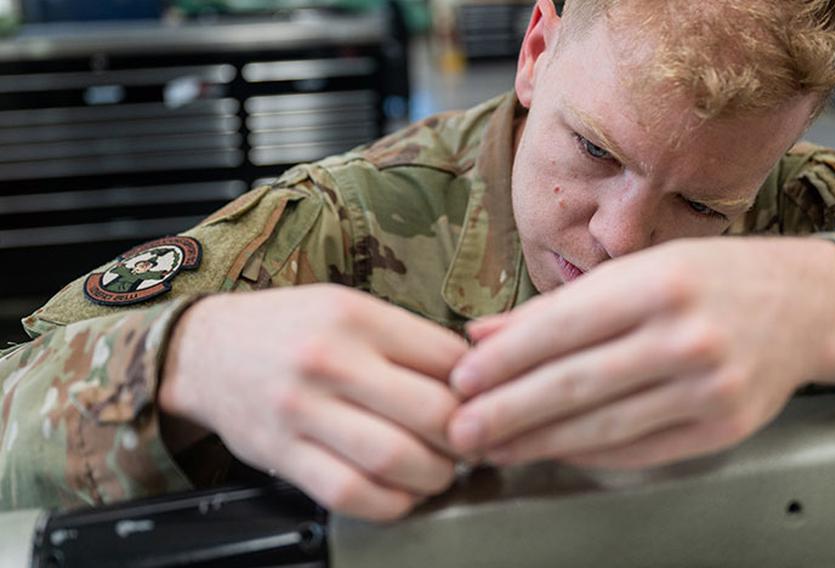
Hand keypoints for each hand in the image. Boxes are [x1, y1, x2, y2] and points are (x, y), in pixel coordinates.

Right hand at [160, 285, 467, 520]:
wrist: (205, 350)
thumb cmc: (287, 328)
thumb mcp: (346, 307)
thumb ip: (404, 338)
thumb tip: (470, 376)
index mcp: (355, 317)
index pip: (446, 358)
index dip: (478, 387)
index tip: (482, 402)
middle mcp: (330, 361)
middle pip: (431, 412)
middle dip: (466, 438)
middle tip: (471, 444)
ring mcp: (303, 411)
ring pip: (395, 458)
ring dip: (435, 476)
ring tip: (440, 470)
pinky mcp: (284, 454)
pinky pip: (350, 493)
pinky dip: (390, 503)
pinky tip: (401, 493)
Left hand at [448, 238, 834, 469]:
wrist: (803, 304)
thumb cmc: (709, 277)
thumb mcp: (634, 269)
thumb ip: (554, 306)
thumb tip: (480, 336)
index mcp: (657, 284)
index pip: (561, 328)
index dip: (504, 360)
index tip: (461, 380)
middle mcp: (686, 336)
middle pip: (576, 384)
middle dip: (508, 412)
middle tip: (460, 430)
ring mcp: (709, 387)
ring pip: (603, 426)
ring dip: (538, 442)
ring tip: (495, 447)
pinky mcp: (722, 427)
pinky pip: (639, 450)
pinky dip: (588, 454)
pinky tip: (551, 452)